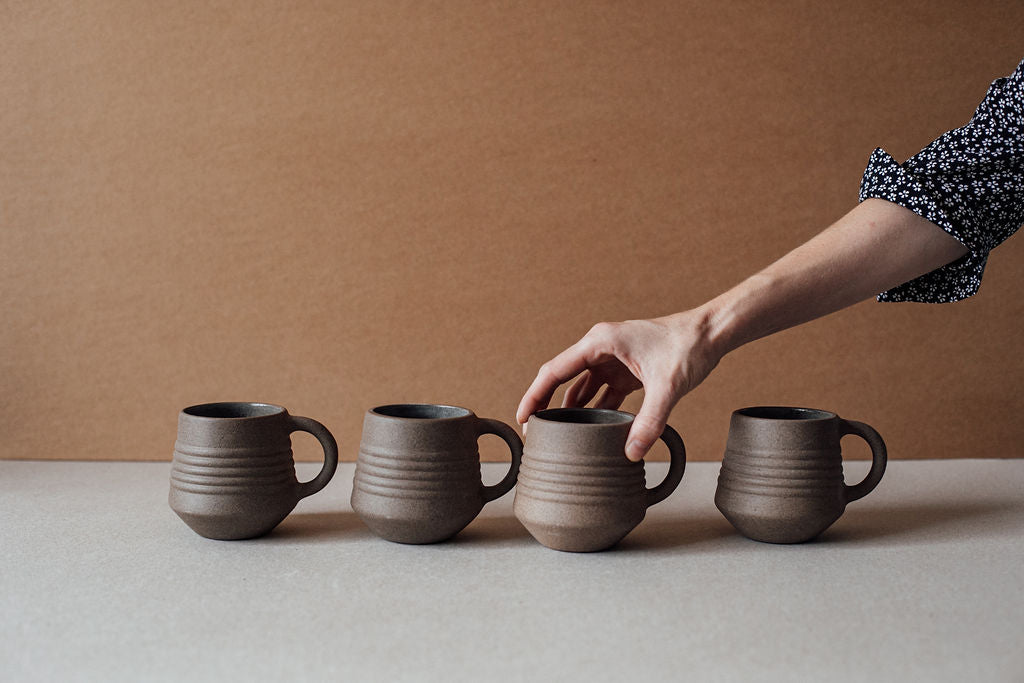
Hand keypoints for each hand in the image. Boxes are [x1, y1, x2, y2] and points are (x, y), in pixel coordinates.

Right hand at [516, 309, 721, 460]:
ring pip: (582, 387)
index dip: (534, 395)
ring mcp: (613, 359)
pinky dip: (596, 410)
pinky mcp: (627, 370)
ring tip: (560, 435)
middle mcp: (601, 348)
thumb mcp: (668, 386)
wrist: (711, 333)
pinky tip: (593, 429)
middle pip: (562, 379)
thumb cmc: (688, 347)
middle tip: (535, 432)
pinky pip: (602, 392)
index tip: (523, 418)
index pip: (554, 371)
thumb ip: (650, 421)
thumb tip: (631, 452)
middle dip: (547, 404)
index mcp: (599, 342)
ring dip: (572, 409)